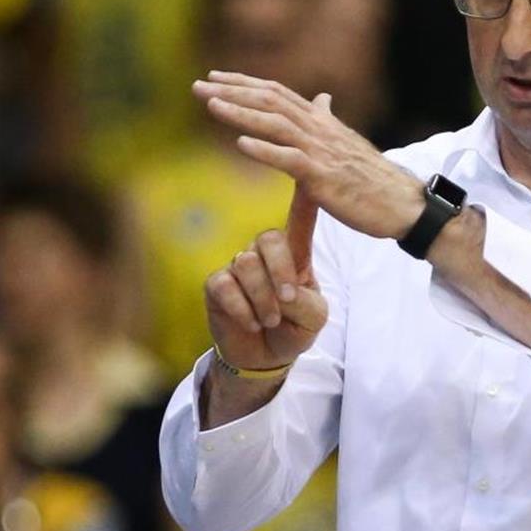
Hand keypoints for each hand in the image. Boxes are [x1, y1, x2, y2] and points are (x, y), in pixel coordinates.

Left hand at [192, 72, 424, 239]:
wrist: (402, 203)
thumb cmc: (372, 178)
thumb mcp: (346, 143)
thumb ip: (327, 121)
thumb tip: (321, 99)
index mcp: (321, 122)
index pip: (277, 93)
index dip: (245, 83)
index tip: (215, 77)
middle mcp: (319, 129)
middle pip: (270, 101)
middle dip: (232, 91)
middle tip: (198, 86)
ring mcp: (321, 151)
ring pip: (276, 124)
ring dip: (241, 113)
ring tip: (211, 105)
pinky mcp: (324, 177)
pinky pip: (290, 159)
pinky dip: (264, 150)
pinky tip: (241, 144)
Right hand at [204, 184, 327, 371]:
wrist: (267, 356)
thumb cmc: (295, 327)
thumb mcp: (315, 317)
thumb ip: (306, 300)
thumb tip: (283, 292)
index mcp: (294, 253)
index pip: (299, 218)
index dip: (304, 198)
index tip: (309, 174)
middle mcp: (264, 253)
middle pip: (268, 239)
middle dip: (280, 271)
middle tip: (287, 300)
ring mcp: (238, 266)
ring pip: (246, 264)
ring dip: (262, 298)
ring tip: (271, 320)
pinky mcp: (216, 284)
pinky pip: (225, 285)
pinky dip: (242, 309)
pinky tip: (252, 322)